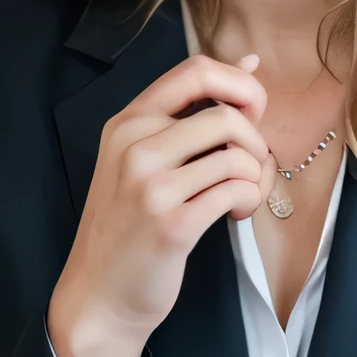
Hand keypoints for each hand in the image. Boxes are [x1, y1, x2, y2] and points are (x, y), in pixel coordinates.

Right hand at [48, 51, 273, 356]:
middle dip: (256, 139)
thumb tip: (250, 61)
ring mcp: (150, 186)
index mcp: (128, 122)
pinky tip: (237, 214)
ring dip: (257, 175)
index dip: (240, 85)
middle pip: (226, 113)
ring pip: (237, 154)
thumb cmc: (130, 224)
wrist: (99, 295)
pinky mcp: (172, 224)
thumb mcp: (146, 159)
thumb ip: (193, 111)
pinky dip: (249, 200)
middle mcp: (134, 146)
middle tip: (251, 166)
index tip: (251, 115)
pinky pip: (236, 191)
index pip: (196, 69)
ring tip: (244, 195)